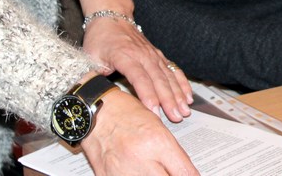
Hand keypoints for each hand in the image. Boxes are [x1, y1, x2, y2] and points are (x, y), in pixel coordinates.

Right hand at [81, 89, 197, 175]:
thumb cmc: (126, 114)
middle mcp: (141, 158)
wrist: (96, 113)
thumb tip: (185, 172)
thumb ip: (173, 153)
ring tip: (157, 172)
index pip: (184, 172)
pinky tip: (141, 173)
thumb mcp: (157, 128)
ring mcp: (123, 171)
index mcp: (157, 141)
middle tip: (175, 174)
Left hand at [82, 16, 191, 122]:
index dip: (147, 94)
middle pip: (158, 79)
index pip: (138, 77)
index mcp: (124, 55)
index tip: (154, 110)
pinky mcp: (158, 56)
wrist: (112, 17)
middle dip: (169, 100)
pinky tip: (188, 96)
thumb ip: (93, 77)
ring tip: (184, 110)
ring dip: (178, 94)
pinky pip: (173, 70)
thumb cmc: (100, 39)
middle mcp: (143, 54)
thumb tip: (91, 98)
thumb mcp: (89, 57)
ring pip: (168, 76)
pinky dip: (182, 83)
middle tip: (175, 117)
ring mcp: (153, 55)